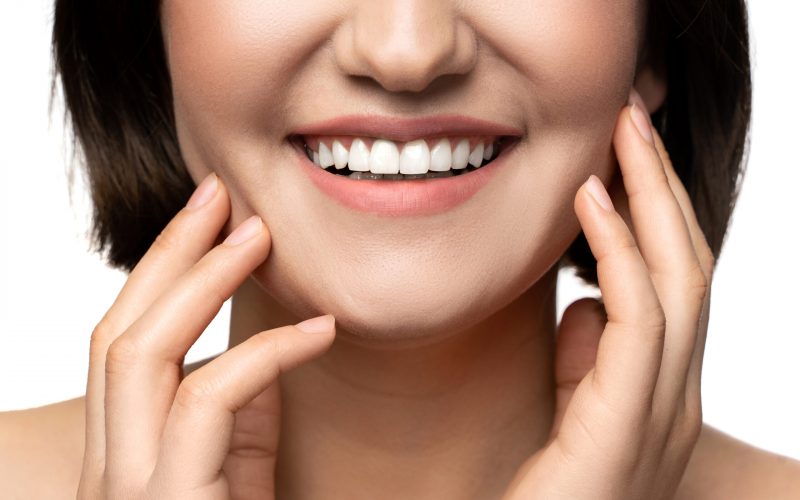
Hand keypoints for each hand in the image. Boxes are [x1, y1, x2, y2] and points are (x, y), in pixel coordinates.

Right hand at [76, 173, 335, 498]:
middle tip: (221, 193)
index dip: (159, 269)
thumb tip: (253, 339)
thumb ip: (238, 411)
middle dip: (170, 253)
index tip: (207, 214)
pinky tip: (319, 329)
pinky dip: (267, 351)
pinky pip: (209, 397)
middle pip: (116, 332)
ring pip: (142, 352)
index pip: (120, 342)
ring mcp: (129, 487)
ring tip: (259, 234)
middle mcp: (106, 467)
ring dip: (203, 280)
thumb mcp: (239, 470)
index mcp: (119, 453)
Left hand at [501, 89, 713, 499]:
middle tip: (636, 118)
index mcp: (664, 390)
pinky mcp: (627, 422)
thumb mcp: (570, 412)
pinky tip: (593, 200)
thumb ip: (585, 361)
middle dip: (664, 187)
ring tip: (623, 134)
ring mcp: (662, 412)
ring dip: (652, 198)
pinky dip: (620, 249)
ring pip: (680, 280)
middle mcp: (676, 397)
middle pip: (690, 267)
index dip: (658, 214)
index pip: (676, 283)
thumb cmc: (545, 490)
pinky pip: (637, 316)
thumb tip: (587, 301)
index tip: (627, 155)